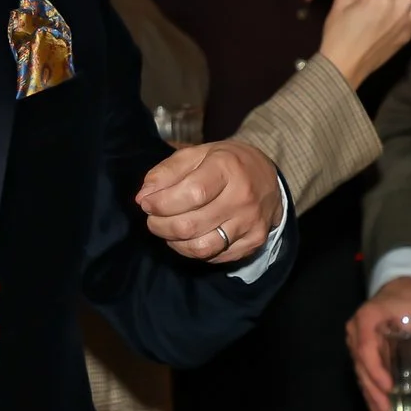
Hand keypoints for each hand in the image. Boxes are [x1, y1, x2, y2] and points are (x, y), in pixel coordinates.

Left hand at [137, 139, 280, 262]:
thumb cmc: (225, 163)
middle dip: (161, 225)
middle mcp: (242, 197)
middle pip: (191, 225)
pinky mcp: (254, 242)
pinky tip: (189, 238)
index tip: (146, 204)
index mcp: (227, 168)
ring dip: (174, 242)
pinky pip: (215, 257)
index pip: (191, 193)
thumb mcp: (196, 154)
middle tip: (152, 219)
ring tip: (167, 229)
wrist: (267, 178)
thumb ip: (166, 172)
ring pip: (201, 248)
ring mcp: (250, 223)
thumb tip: (144, 196)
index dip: (162, 203)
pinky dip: (193, 251)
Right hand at [348, 277, 410, 410]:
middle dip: (373, 393)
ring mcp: (354, 341)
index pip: (366, 349)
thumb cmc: (410, 300)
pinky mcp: (359, 349)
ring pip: (360, 373)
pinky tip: (378, 408)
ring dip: (370, 397)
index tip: (389, 388)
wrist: (396, 287)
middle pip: (360, 367)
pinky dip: (370, 390)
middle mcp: (355, 331)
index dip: (375, 371)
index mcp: (367, 319)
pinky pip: (363, 372)